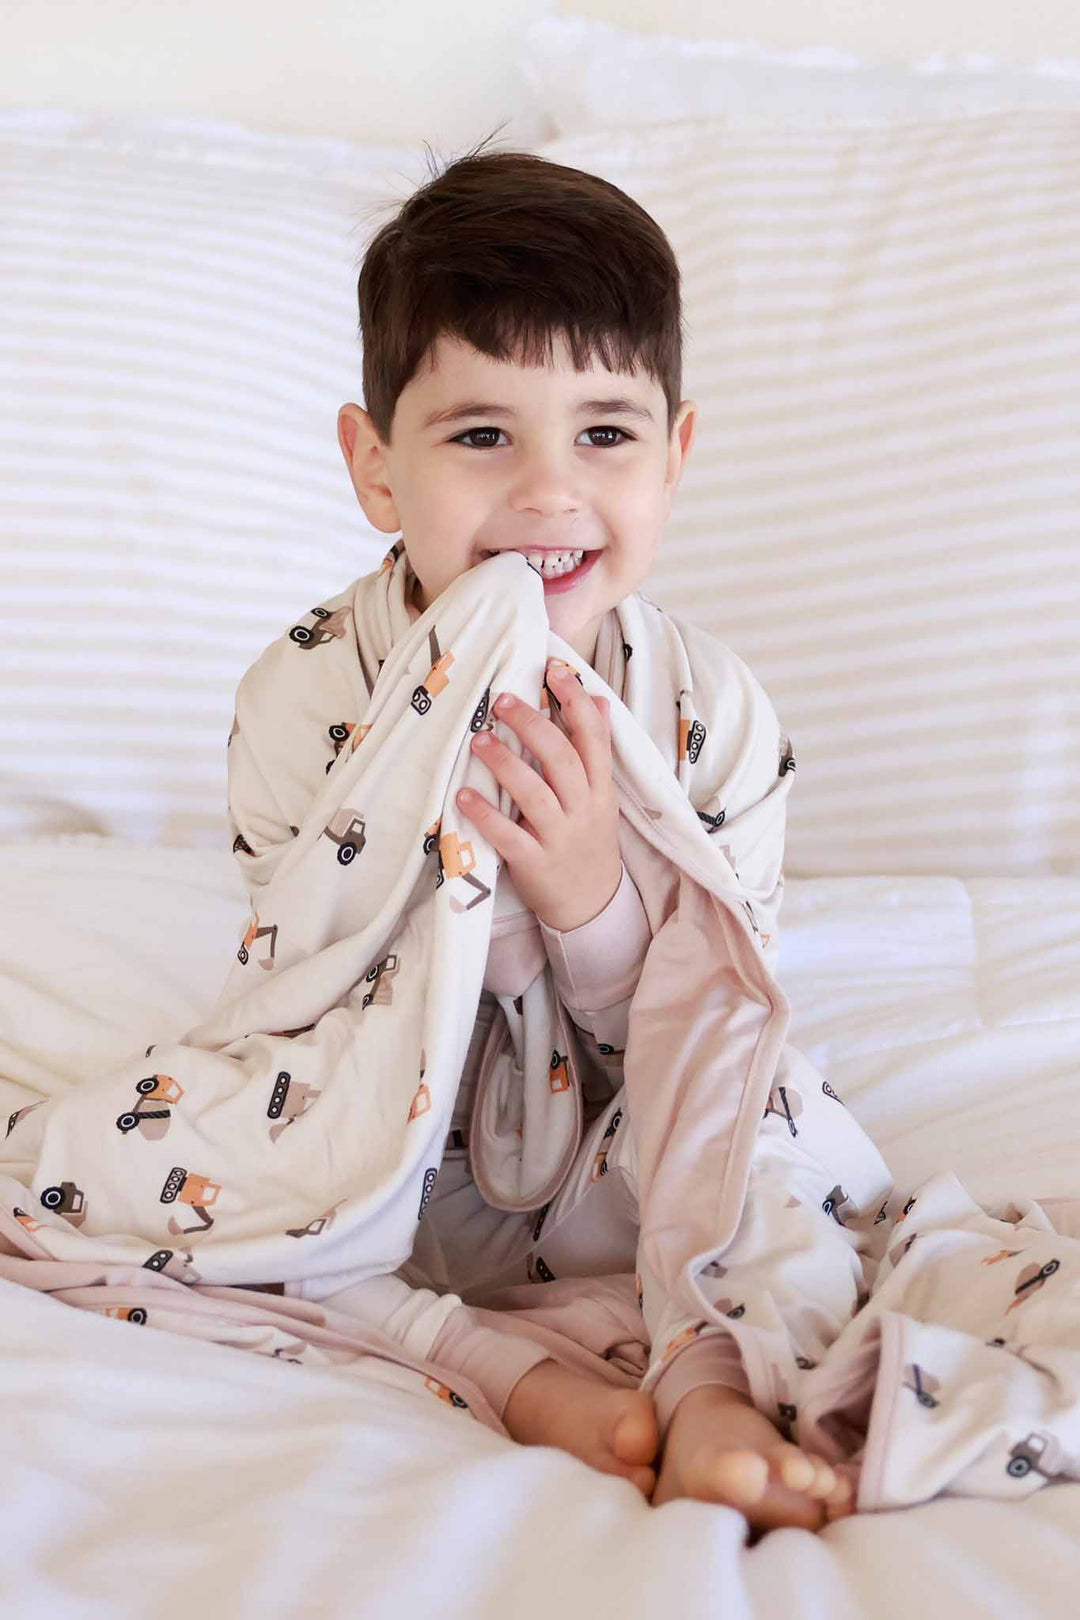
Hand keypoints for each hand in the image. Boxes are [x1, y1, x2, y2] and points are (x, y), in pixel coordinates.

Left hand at [456, 661, 622, 932]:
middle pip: (561, 758)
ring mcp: (560, 837)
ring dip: (504, 763)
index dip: (575, 701)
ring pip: (534, 793)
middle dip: (531, 725)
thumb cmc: (588, 840)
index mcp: (600, 788)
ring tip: (477, 741)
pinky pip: (508, 836)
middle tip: (501, 701)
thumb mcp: (602, 795)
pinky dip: (485, 815)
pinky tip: (462, 796)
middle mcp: (584, 808)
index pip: (593, 736)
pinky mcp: (535, 863)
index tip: (555, 671)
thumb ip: (596, 751)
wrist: (592, 904)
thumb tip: (597, 699)